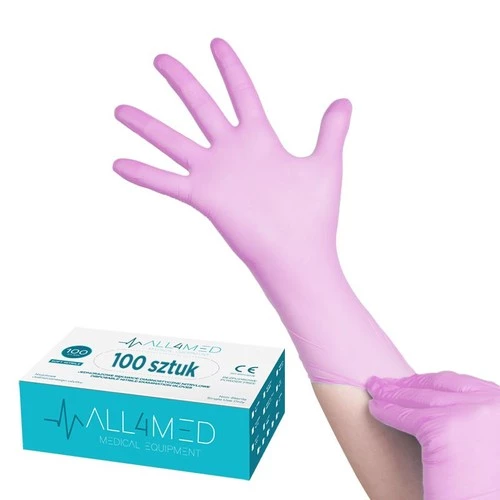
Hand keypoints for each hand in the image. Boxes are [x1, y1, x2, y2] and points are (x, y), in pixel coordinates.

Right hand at [114, 38, 350, 273]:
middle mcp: (233, 152)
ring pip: (174, 141)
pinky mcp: (205, 197)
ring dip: (147, 125)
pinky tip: (118, 163)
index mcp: (260, 139)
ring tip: (120, 108)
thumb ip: (331, 131)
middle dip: (182, 81)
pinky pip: (168, 182)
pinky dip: (143, 174)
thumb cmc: (314, 214)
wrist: (299, 254)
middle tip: (161, 58)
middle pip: (201, 106)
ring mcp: (216, 174)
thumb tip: (344, 101)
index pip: (242, 93)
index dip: (230, 68)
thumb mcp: (325, 164)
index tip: (216, 43)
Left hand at [368, 371, 499, 498]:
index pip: (457, 384)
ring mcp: (467, 414)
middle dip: (406, 385)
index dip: (428, 382)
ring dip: (391, 394)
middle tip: (383, 383)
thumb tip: (436, 399)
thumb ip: (467, 417)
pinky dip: (387, 411)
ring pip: (419, 401)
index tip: (408, 381)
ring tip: (374, 391)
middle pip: (437, 389)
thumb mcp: (481, 439)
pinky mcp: (442, 429)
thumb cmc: (483, 484)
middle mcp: (490, 403)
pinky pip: (406, 416)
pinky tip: (375, 409)